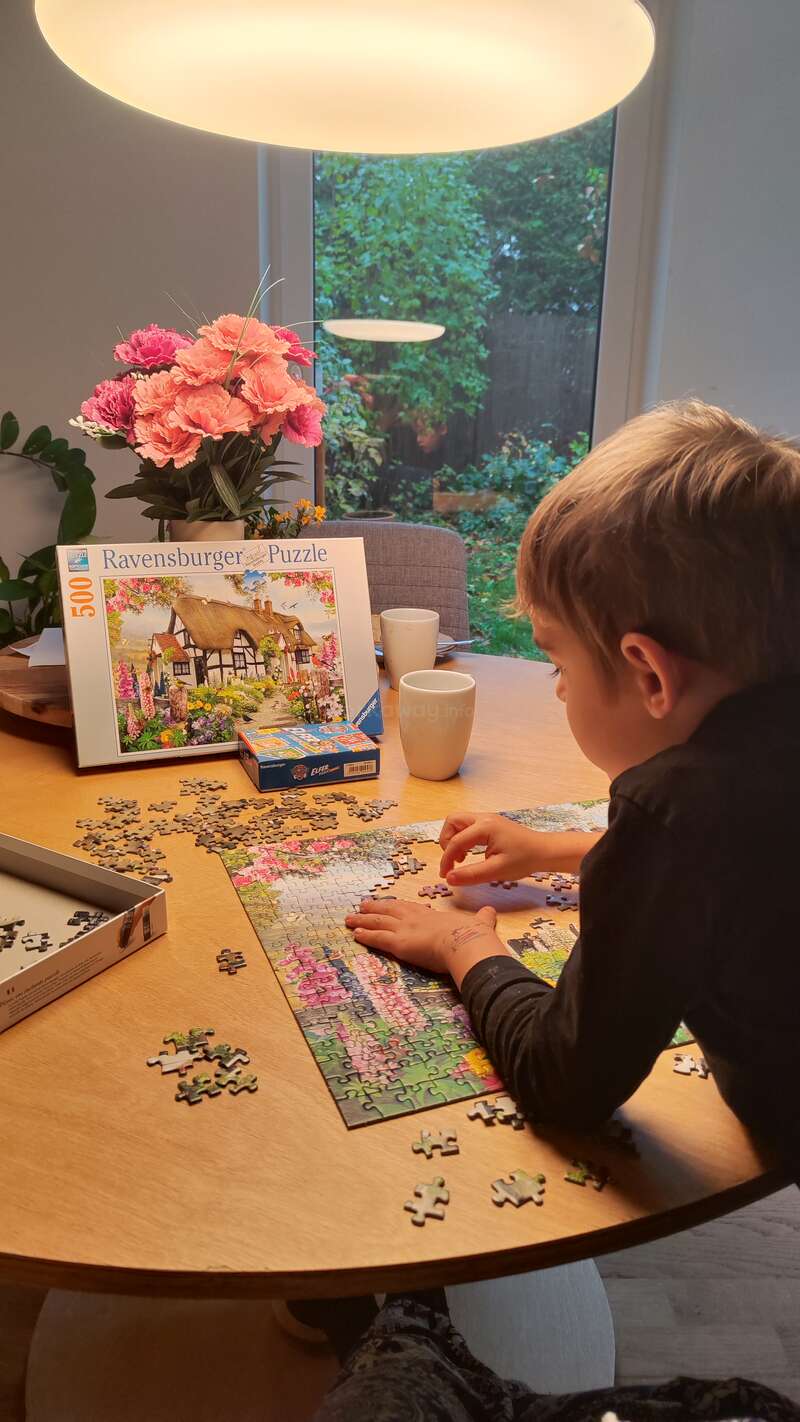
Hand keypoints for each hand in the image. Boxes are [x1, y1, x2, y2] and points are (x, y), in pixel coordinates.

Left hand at [345, 898, 501, 977]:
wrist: (467, 943)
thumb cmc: (473, 936)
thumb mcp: (479, 923)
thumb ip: (482, 918)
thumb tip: (490, 912)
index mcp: (433, 915)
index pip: (410, 908)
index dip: (397, 906)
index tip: (388, 903)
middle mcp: (415, 919)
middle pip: (390, 910)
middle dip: (375, 908)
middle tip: (362, 905)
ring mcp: (405, 930)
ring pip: (378, 922)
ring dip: (363, 920)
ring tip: (349, 918)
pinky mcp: (399, 944)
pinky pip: (378, 939)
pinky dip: (365, 935)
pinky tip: (355, 934)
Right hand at [439, 813, 601, 884]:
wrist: (545, 851)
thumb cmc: (525, 859)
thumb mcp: (497, 870)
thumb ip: (471, 874)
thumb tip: (449, 878)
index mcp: (484, 827)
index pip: (455, 842)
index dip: (446, 860)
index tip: (445, 876)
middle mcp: (483, 818)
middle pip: (452, 821)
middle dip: (446, 840)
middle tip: (453, 860)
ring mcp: (487, 819)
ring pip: (459, 822)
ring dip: (454, 839)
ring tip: (462, 858)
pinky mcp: (491, 824)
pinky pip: (469, 827)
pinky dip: (463, 838)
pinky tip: (471, 854)